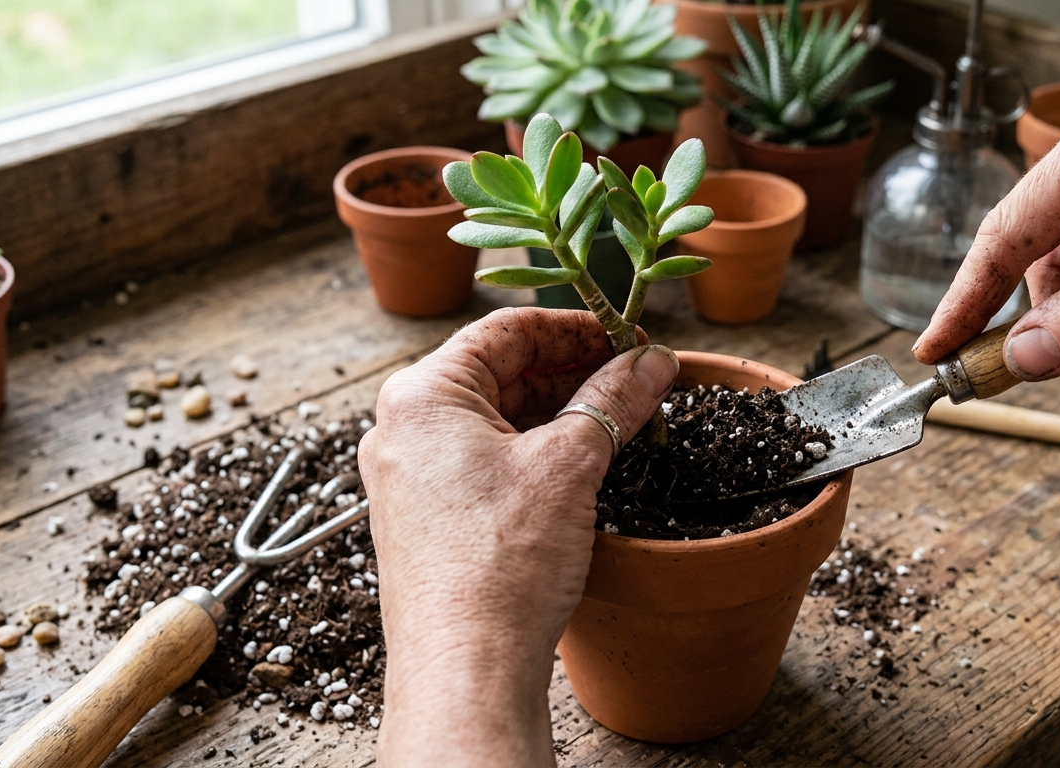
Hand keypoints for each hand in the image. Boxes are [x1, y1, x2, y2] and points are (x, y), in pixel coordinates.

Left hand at [357, 308, 678, 766]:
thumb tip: (654, 364)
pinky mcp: (431, 518)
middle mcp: (406, 429)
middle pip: (503, 372)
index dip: (578, 327)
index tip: (631, 338)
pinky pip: (490, 461)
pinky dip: (541, 451)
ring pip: (500, 419)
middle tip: (639, 377)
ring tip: (626, 418)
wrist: (466, 668)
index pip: (507, 330)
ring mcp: (415, 477)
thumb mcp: (570, 465)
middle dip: (576, 371)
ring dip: (564, 413)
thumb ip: (615, 400)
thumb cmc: (499, 565)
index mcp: (422, 395)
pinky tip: (589, 461)